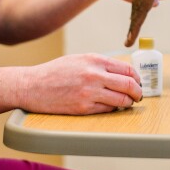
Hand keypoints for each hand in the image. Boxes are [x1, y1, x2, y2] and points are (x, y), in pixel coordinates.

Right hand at [18, 54, 142, 114]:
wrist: (32, 86)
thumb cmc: (55, 72)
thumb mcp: (79, 59)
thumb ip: (100, 64)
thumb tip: (122, 73)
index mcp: (94, 60)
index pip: (127, 69)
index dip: (137, 78)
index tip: (138, 82)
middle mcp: (94, 75)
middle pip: (129, 85)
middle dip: (138, 92)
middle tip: (138, 96)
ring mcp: (89, 93)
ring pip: (121, 100)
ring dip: (128, 102)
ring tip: (127, 103)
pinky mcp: (83, 108)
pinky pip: (107, 110)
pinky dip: (113, 109)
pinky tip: (111, 107)